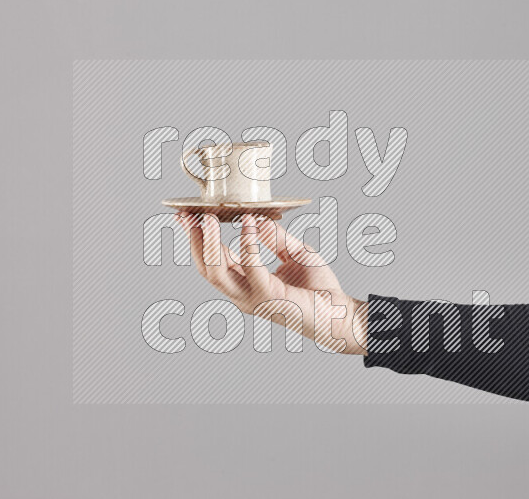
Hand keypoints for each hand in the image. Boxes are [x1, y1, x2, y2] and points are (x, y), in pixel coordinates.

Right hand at [175, 212, 367, 354]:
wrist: (341, 313)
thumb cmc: (320, 289)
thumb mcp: (295, 253)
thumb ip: (276, 237)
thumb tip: (258, 218)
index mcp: (246, 284)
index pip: (213, 261)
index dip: (198, 239)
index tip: (187, 216)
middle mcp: (244, 294)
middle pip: (206, 268)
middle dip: (194, 240)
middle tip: (188, 215)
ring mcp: (253, 299)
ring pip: (217, 272)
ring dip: (209, 242)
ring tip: (209, 218)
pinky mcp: (270, 297)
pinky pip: (251, 267)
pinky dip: (248, 243)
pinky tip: (249, 224)